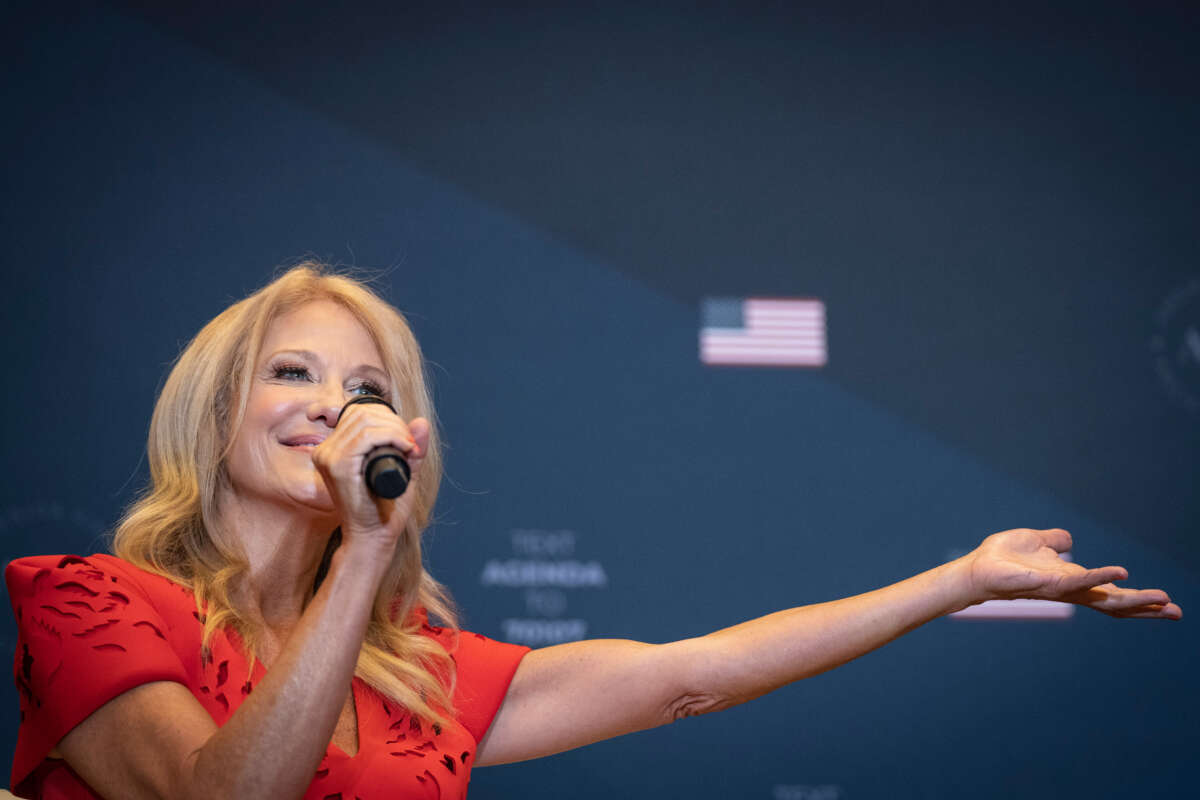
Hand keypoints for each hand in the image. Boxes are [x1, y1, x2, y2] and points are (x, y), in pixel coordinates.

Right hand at [311, 402, 429, 550]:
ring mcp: (329, 458)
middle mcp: (326, 450)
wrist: (373, 538)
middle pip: (362, 413)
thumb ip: (412, 448)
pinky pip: (366, 437)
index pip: (358, 413)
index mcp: (333, 449)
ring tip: (409, 448)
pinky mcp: (338, 467)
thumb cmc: (384, 509)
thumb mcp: (402, 471)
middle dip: (394, 422)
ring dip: (395, 429)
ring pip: (365, 421)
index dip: (387, 417)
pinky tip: (404, 448)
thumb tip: (421, 422)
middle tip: (411, 444)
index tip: (406, 438)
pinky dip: (391, 437)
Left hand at [963, 528, 1181, 618]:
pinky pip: (1079, 581)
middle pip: (1116, 604)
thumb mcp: (1038, 542)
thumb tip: (1068, 541)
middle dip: (1147, 609)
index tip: (1169, 605)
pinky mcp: (1049, 583)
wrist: (979, 567)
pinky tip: (1121, 574)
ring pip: (1105, 599)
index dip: (1139, 600)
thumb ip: (1056, 541)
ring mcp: (1062, 590)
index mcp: (1073, 582)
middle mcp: (1072, 590)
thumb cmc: (1004, 559)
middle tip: (1177, 612)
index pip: (1112, 594)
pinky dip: (1101, 577)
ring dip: (1135, 600)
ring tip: (1164, 601)